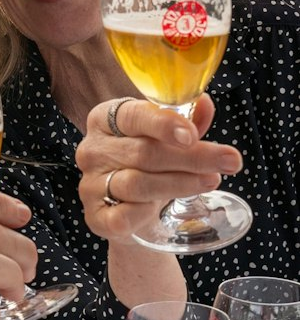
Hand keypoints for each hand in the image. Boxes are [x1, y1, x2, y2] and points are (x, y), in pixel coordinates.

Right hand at [76, 95, 241, 241]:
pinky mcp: (95, 217)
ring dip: (179, 184)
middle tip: (229, 161)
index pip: (131, 116)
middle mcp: (92, 150)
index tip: (192, 135)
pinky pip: (122, 216)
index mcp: (105, 120)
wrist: (132, 212)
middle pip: (143, 153)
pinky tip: (162, 209)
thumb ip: (187, 120)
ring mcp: (90, 185)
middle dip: (191, 157)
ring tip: (211, 181)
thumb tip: (204, 103)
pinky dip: (145, 213)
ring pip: (136, 184)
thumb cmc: (151, 166)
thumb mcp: (167, 139)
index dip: (163, 124)